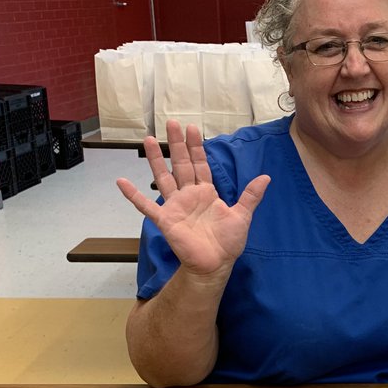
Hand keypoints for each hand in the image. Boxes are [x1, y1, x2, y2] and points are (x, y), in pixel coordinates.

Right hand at [116, 120, 268, 279]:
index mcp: (207, 193)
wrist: (216, 264)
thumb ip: (251, 196)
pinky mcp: (165, 220)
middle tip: (172, 123)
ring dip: (155, 159)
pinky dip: (133, 195)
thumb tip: (266, 177)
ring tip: (147, 139)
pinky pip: (145, 206)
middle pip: (181, 164)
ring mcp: (175, 206)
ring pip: (163, 177)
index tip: (192, 129)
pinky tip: (121, 182)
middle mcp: (189, 196)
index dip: (196, 147)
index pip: (200, 164)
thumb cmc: (228, 242)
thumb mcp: (243, 216)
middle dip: (176, 144)